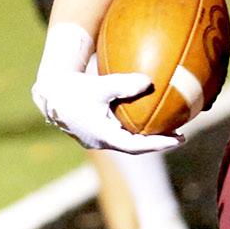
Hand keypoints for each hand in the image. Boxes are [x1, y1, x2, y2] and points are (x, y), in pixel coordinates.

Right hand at [32, 68, 181, 153]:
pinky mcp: (92, 131)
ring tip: (165, 127)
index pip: (137, 145)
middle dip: (156, 142)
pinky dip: (132, 128)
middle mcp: (100, 141)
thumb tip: (149, 82)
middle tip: (179, 136)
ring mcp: (95, 138)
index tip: (179, 139)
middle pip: (134, 146)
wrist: (50, 91)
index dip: (160, 144)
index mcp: (103, 135)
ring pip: (125, 141)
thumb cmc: (73, 87)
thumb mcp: (100, 84)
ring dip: (145, 136)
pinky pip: (117, 133)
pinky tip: (142, 115)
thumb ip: (124, 84)